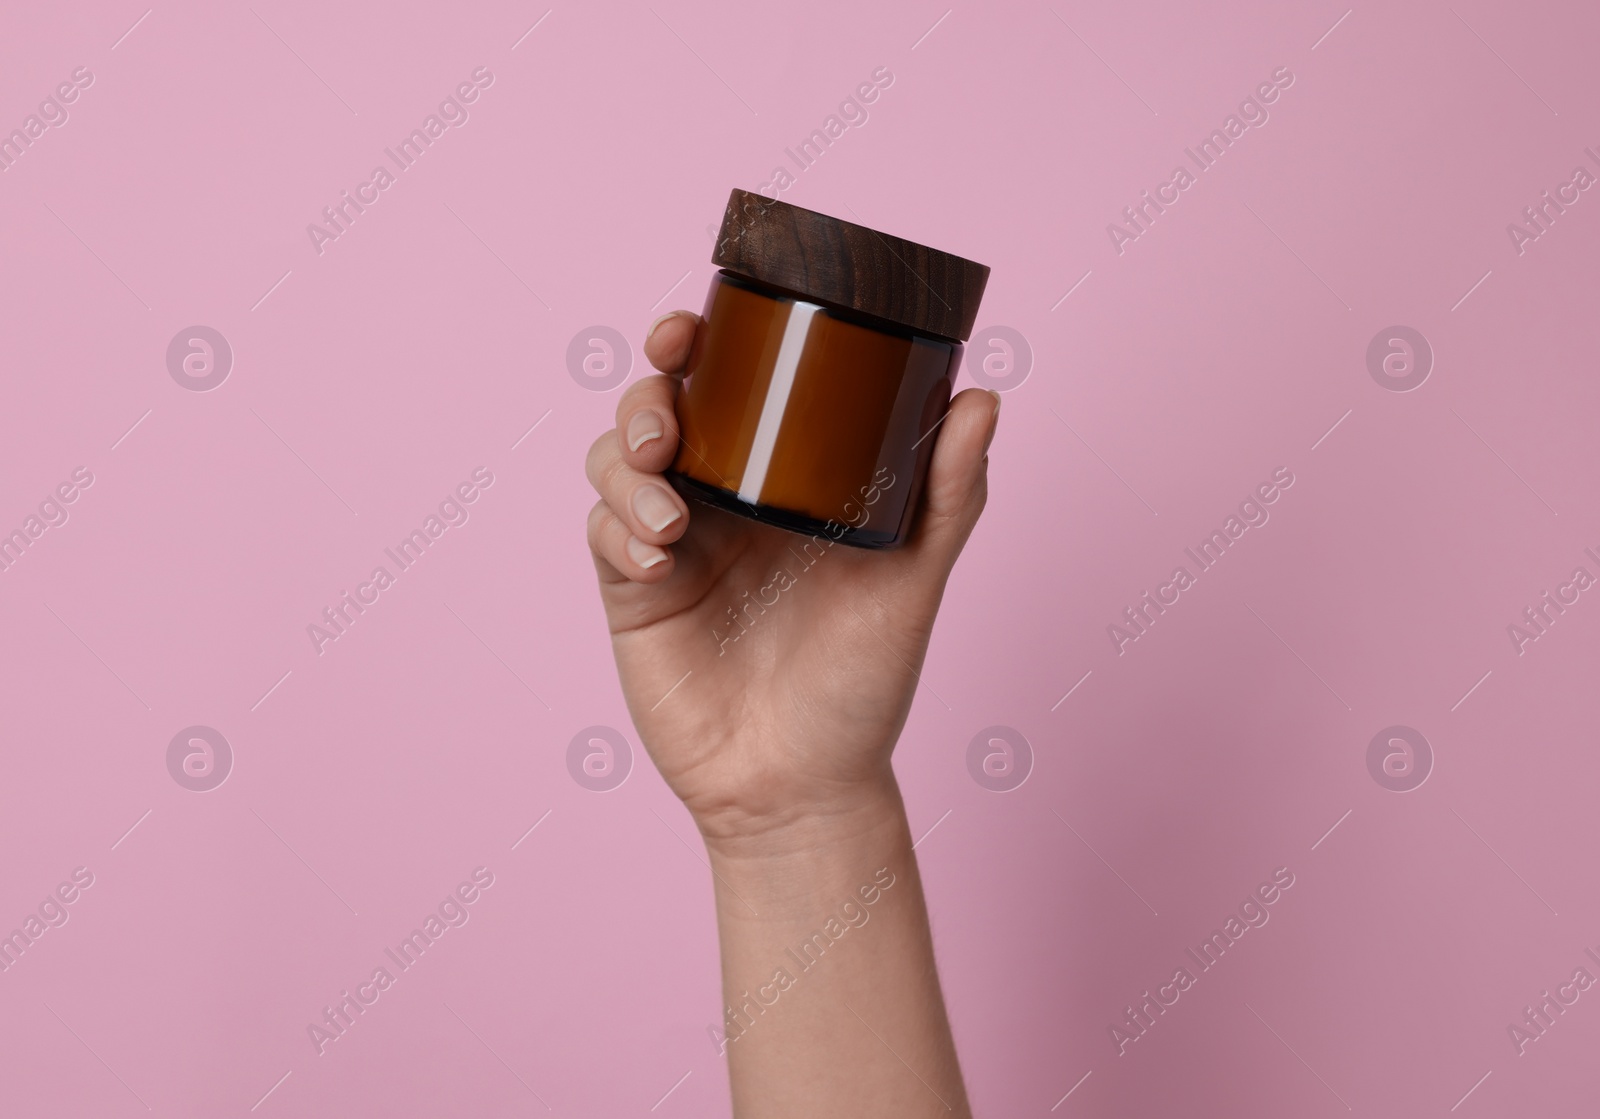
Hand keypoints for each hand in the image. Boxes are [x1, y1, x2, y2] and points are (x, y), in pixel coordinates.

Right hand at [585, 310, 999, 846]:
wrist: (805, 786)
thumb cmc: (863, 683)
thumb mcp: (914, 580)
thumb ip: (947, 493)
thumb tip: (983, 395)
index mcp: (779, 477)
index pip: (727, 388)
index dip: (695, 346)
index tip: (690, 330)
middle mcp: (720, 498)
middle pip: (656, 410)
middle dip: (646, 398)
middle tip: (669, 426)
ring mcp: (672, 544)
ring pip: (614, 464)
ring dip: (626, 469)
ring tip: (671, 519)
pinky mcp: (634, 594)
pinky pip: (604, 535)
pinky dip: (621, 531)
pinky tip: (661, 561)